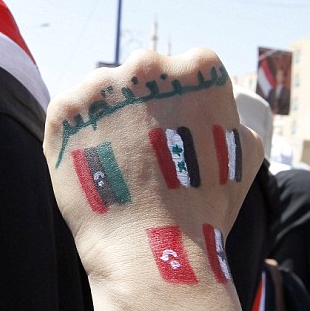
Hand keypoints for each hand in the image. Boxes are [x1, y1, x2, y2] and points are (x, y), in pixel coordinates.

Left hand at [43, 48, 262, 310]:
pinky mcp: (65, 108)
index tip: (168, 132)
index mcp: (198, 67)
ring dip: (102, 117)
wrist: (152, 246)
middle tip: (138, 149)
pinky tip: (88, 162)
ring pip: (99, 92)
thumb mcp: (244, 155)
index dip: (173, 105)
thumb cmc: (202, 206)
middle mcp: (147, 65)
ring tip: (112, 161)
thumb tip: (225, 109)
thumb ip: (232, 118)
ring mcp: (102, 84)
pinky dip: (74, 135)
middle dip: (136, 105)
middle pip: (137, 76)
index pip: (180, 72)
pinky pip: (68, 113)